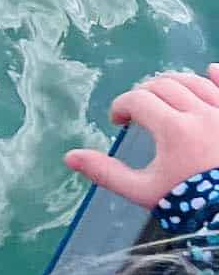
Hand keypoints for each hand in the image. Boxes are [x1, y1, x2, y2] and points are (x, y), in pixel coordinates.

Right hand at [65, 66, 218, 205]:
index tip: (118, 121)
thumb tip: (69, 157)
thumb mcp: (142, 191)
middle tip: (137, 111)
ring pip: (194, 82)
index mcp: (173, 129)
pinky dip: (217, 75)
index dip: (121, 106)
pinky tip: (210, 70)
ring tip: (163, 95)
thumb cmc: (187, 204)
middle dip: (143, 93)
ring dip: (173, 82)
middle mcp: (199, 113)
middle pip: (164, 85)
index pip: (138, 100)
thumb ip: (106, 172)